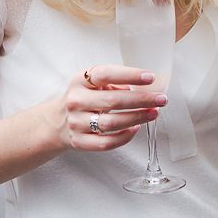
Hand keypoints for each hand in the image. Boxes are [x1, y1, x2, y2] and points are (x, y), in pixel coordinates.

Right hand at [46, 65, 166, 151]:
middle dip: (142, 100)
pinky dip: (124, 137)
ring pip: (111, 123)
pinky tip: (136, 129)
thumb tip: (144, 86)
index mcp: (81, 80)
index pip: (105, 74)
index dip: (129, 75)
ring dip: (137, 118)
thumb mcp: (93, 83)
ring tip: (153, 113)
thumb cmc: (84, 97)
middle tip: (161, 99)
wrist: (56, 122)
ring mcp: (76, 122)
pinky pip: (106, 143)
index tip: (150, 77)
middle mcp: (76, 100)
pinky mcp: (79, 142)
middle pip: (113, 100)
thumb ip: (115, 81)